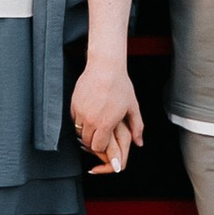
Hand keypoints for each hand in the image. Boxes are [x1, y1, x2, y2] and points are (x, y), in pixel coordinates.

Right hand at [70, 60, 142, 176]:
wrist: (105, 66)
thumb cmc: (120, 85)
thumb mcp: (132, 107)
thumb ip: (137, 127)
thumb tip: (139, 142)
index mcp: (105, 123)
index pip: (98, 147)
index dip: (102, 148)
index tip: (106, 144)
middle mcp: (90, 120)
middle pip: (87, 142)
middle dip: (94, 141)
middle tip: (101, 135)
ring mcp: (80, 112)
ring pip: (79, 131)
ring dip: (87, 131)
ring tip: (96, 124)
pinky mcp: (74, 104)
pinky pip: (74, 119)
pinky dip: (80, 121)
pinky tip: (89, 114)